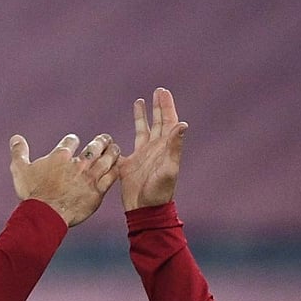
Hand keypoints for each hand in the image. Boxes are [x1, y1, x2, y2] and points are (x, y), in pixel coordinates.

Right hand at [9, 133, 119, 226]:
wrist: (46, 214)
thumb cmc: (32, 193)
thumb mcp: (20, 170)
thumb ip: (19, 151)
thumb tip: (15, 137)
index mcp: (61, 156)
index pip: (71, 141)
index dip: (73, 140)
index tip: (74, 141)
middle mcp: (78, 163)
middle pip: (94, 146)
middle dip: (101, 141)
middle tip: (105, 139)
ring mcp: (90, 177)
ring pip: (107, 159)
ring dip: (112, 151)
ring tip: (115, 148)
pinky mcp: (98, 191)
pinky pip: (112, 177)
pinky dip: (116, 170)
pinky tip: (119, 167)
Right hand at [117, 87, 187, 211]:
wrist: (145, 209)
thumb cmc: (159, 191)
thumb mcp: (169, 168)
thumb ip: (175, 146)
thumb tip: (183, 124)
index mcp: (165, 148)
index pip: (168, 121)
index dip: (166, 106)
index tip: (163, 91)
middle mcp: (155, 149)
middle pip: (158, 122)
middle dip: (158, 106)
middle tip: (158, 91)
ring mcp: (143, 155)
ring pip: (143, 130)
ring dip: (143, 116)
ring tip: (140, 101)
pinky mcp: (130, 164)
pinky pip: (125, 146)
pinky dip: (122, 138)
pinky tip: (118, 132)